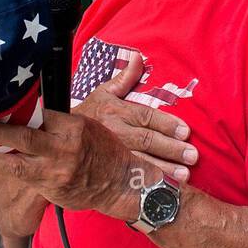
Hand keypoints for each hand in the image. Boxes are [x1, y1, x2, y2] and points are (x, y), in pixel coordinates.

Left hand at [0, 110, 152, 222]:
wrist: (122, 183)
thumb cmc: (105, 152)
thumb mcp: (89, 129)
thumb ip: (61, 124)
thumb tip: (33, 114)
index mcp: (73, 127)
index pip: (39, 114)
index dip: (16, 112)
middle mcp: (64, 147)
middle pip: (23, 136)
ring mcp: (57, 170)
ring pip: (17, 163)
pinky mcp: (53, 188)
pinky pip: (24, 178)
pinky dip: (5, 173)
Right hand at [73, 52, 197, 181]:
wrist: (55, 138)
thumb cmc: (88, 114)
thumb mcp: (103, 93)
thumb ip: (124, 79)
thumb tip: (138, 57)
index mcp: (115, 111)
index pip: (145, 116)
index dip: (166, 124)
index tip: (185, 132)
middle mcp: (112, 132)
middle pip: (146, 140)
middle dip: (170, 149)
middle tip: (192, 156)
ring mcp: (109, 153)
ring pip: (138, 162)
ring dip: (162, 170)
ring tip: (183, 176)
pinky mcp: (105, 169)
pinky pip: (127, 179)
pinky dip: (146, 184)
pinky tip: (161, 189)